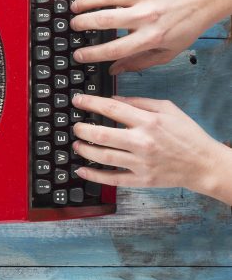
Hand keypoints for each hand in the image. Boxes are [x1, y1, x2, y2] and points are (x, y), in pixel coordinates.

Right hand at [70, 0, 222, 73]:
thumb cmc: (186, 26)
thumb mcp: (167, 52)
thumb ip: (139, 63)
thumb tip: (114, 70)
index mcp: (150, 37)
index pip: (114, 49)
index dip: (92, 54)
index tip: (79, 55)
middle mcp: (144, 16)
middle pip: (104, 20)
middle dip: (83, 24)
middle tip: (73, 27)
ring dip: (85, 2)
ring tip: (74, 8)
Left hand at [71, 94, 231, 203]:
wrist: (204, 164)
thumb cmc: (188, 135)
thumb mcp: (168, 109)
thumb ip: (139, 102)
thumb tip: (113, 99)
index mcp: (149, 122)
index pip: (112, 108)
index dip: (90, 103)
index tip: (77, 100)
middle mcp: (142, 142)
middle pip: (102, 134)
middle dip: (82, 129)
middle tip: (75, 126)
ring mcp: (141, 163)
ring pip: (103, 156)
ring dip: (85, 150)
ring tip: (76, 145)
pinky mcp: (141, 180)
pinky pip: (113, 179)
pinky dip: (94, 176)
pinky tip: (81, 171)